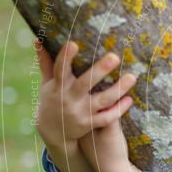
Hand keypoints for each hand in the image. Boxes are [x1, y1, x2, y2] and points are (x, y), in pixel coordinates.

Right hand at [34, 39, 135, 171]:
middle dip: (100, 70)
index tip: (73, 44)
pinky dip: (119, 110)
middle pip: (86, 83)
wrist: (53, 133)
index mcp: (58, 86)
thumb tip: (38, 39)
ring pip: (102, 100)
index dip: (65, 57)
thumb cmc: (52, 100)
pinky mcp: (89, 124)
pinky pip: (106, 118)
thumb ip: (46, 62)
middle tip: (115, 57)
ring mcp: (81, 113)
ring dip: (118, 89)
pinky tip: (129, 99)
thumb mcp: (47, 83)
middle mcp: (69, 99)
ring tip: (132, 77)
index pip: (60, 69)